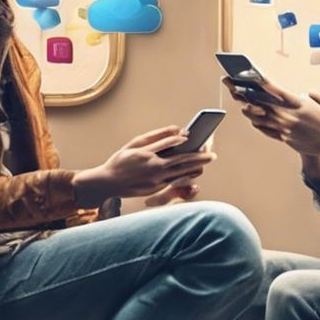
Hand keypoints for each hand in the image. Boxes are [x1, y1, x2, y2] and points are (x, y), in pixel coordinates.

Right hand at [74, 126, 215, 206]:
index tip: (192, 135)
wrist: (107, 183)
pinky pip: (175, 181)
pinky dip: (185, 176)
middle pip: (181, 161)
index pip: (170, 144)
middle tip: (212, 155)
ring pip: (181, 174)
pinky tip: (193, 172)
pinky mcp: (156, 189)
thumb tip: (175, 130)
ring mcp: (155, 181)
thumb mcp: (134, 143)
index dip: (183, 140)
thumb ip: (155, 136)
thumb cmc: (120, 160)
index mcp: (147, 154)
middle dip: (199, 157)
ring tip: (206, 162)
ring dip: (195, 168)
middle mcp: (153, 168)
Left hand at [225, 77, 319, 159]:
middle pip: (260, 103)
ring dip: (248, 109)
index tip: (246, 75)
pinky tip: (252, 118)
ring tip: (240, 102)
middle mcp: (288, 115)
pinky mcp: (284, 138)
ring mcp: (284, 128)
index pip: (273, 90)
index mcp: (297, 103)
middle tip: (232, 86)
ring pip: (259, 118)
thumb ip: (303, 95)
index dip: (257, 82)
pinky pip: (265, 130)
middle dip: (244, 93)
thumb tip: (293, 93)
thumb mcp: (318, 100)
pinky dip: (257, 123)